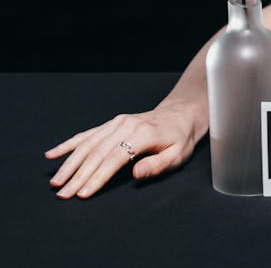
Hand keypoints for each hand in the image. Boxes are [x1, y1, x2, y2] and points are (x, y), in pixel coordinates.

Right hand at [45, 104, 202, 198]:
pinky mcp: (111, 123)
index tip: (83, 193)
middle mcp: (126, 126)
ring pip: (88, 144)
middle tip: (63, 194)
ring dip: (70, 164)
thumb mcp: (178, 154)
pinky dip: (68, 144)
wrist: (180, 114)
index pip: (115, 158)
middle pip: (97, 153)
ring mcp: (117, 123)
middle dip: (78, 175)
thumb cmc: (179, 138)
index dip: (98, 176)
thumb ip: (157, 165)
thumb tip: (136, 174)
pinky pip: (87, 134)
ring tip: (56, 182)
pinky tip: (52, 154)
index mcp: (143, 134)